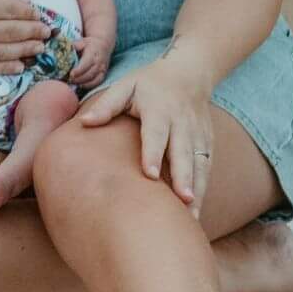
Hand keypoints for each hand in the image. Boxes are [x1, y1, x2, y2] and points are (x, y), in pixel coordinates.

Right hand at [0, 0, 46, 73]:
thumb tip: (28, 6)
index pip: (11, 11)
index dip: (30, 13)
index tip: (40, 15)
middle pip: (10, 33)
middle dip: (33, 32)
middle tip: (47, 33)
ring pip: (1, 53)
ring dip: (25, 51)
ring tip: (39, 48)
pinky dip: (5, 68)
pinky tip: (19, 65)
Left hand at [69, 32, 112, 89]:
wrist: (104, 46)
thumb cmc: (90, 44)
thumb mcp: (82, 41)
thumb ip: (75, 45)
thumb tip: (65, 48)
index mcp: (93, 54)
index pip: (86, 64)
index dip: (78, 70)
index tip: (70, 74)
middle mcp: (99, 63)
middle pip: (89, 74)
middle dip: (78, 79)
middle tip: (68, 80)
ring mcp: (102, 70)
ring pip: (93, 80)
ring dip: (82, 83)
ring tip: (72, 83)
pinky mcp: (103, 74)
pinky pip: (97, 83)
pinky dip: (88, 86)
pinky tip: (80, 85)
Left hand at [78, 47, 215, 215]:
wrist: (189, 74)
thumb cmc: (148, 84)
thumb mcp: (125, 86)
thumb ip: (107, 105)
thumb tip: (84, 123)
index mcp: (159, 110)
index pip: (156, 134)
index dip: (153, 154)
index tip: (150, 175)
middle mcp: (182, 124)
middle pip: (183, 153)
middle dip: (183, 177)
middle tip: (182, 201)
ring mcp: (197, 134)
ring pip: (199, 164)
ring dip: (197, 189)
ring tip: (192, 217)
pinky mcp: (207, 143)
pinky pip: (206, 168)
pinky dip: (203, 189)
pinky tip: (196, 212)